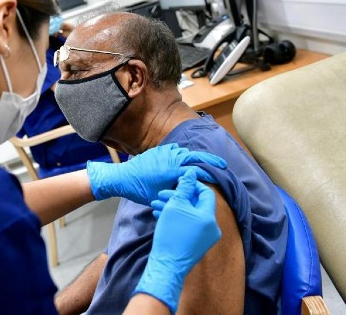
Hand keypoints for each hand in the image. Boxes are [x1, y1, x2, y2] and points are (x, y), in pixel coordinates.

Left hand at [86, 143, 225, 204]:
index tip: (220, 176)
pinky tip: (184, 158)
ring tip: (204, 163)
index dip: (211, 173)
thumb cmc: (142, 192)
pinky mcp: (157, 150)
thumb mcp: (164, 196)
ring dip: (195, 157)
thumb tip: (193, 187)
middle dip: (210, 160)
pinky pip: (174, 149)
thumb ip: (180, 191)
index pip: (198, 170)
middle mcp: (171, 159)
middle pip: (196, 156)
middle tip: (222, 164)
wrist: (123, 178)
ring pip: (185, 152)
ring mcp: (164, 152)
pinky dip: (182, 153)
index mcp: (174, 171)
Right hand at [133, 172, 221, 312]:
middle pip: (196, 204)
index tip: (177, 184)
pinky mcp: (197, 244)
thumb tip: (191, 172)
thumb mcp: (176, 205)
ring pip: (189, 215)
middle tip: (161, 195)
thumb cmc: (171, 234)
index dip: (191, 185)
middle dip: (177, 197)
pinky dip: (176, 219)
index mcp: (209, 217)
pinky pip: (188, 225)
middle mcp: (212, 227)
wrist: (167, 264)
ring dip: (173, 208)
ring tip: (156, 206)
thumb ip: (184, 187)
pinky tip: (160, 216)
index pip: (205, 193)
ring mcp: (205, 237)